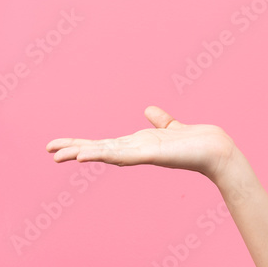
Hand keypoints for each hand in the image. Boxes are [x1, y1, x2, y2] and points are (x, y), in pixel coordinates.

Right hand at [46, 106, 236, 181]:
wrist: (218, 152)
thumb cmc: (199, 143)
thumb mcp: (174, 128)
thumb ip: (161, 121)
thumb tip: (149, 110)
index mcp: (139, 144)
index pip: (105, 143)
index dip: (82, 144)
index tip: (59, 145)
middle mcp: (138, 150)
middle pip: (100, 149)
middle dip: (74, 149)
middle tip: (49, 151)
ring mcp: (144, 153)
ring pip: (107, 152)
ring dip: (84, 153)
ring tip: (61, 156)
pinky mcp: (152, 154)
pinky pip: (125, 154)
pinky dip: (105, 155)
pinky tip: (88, 156)